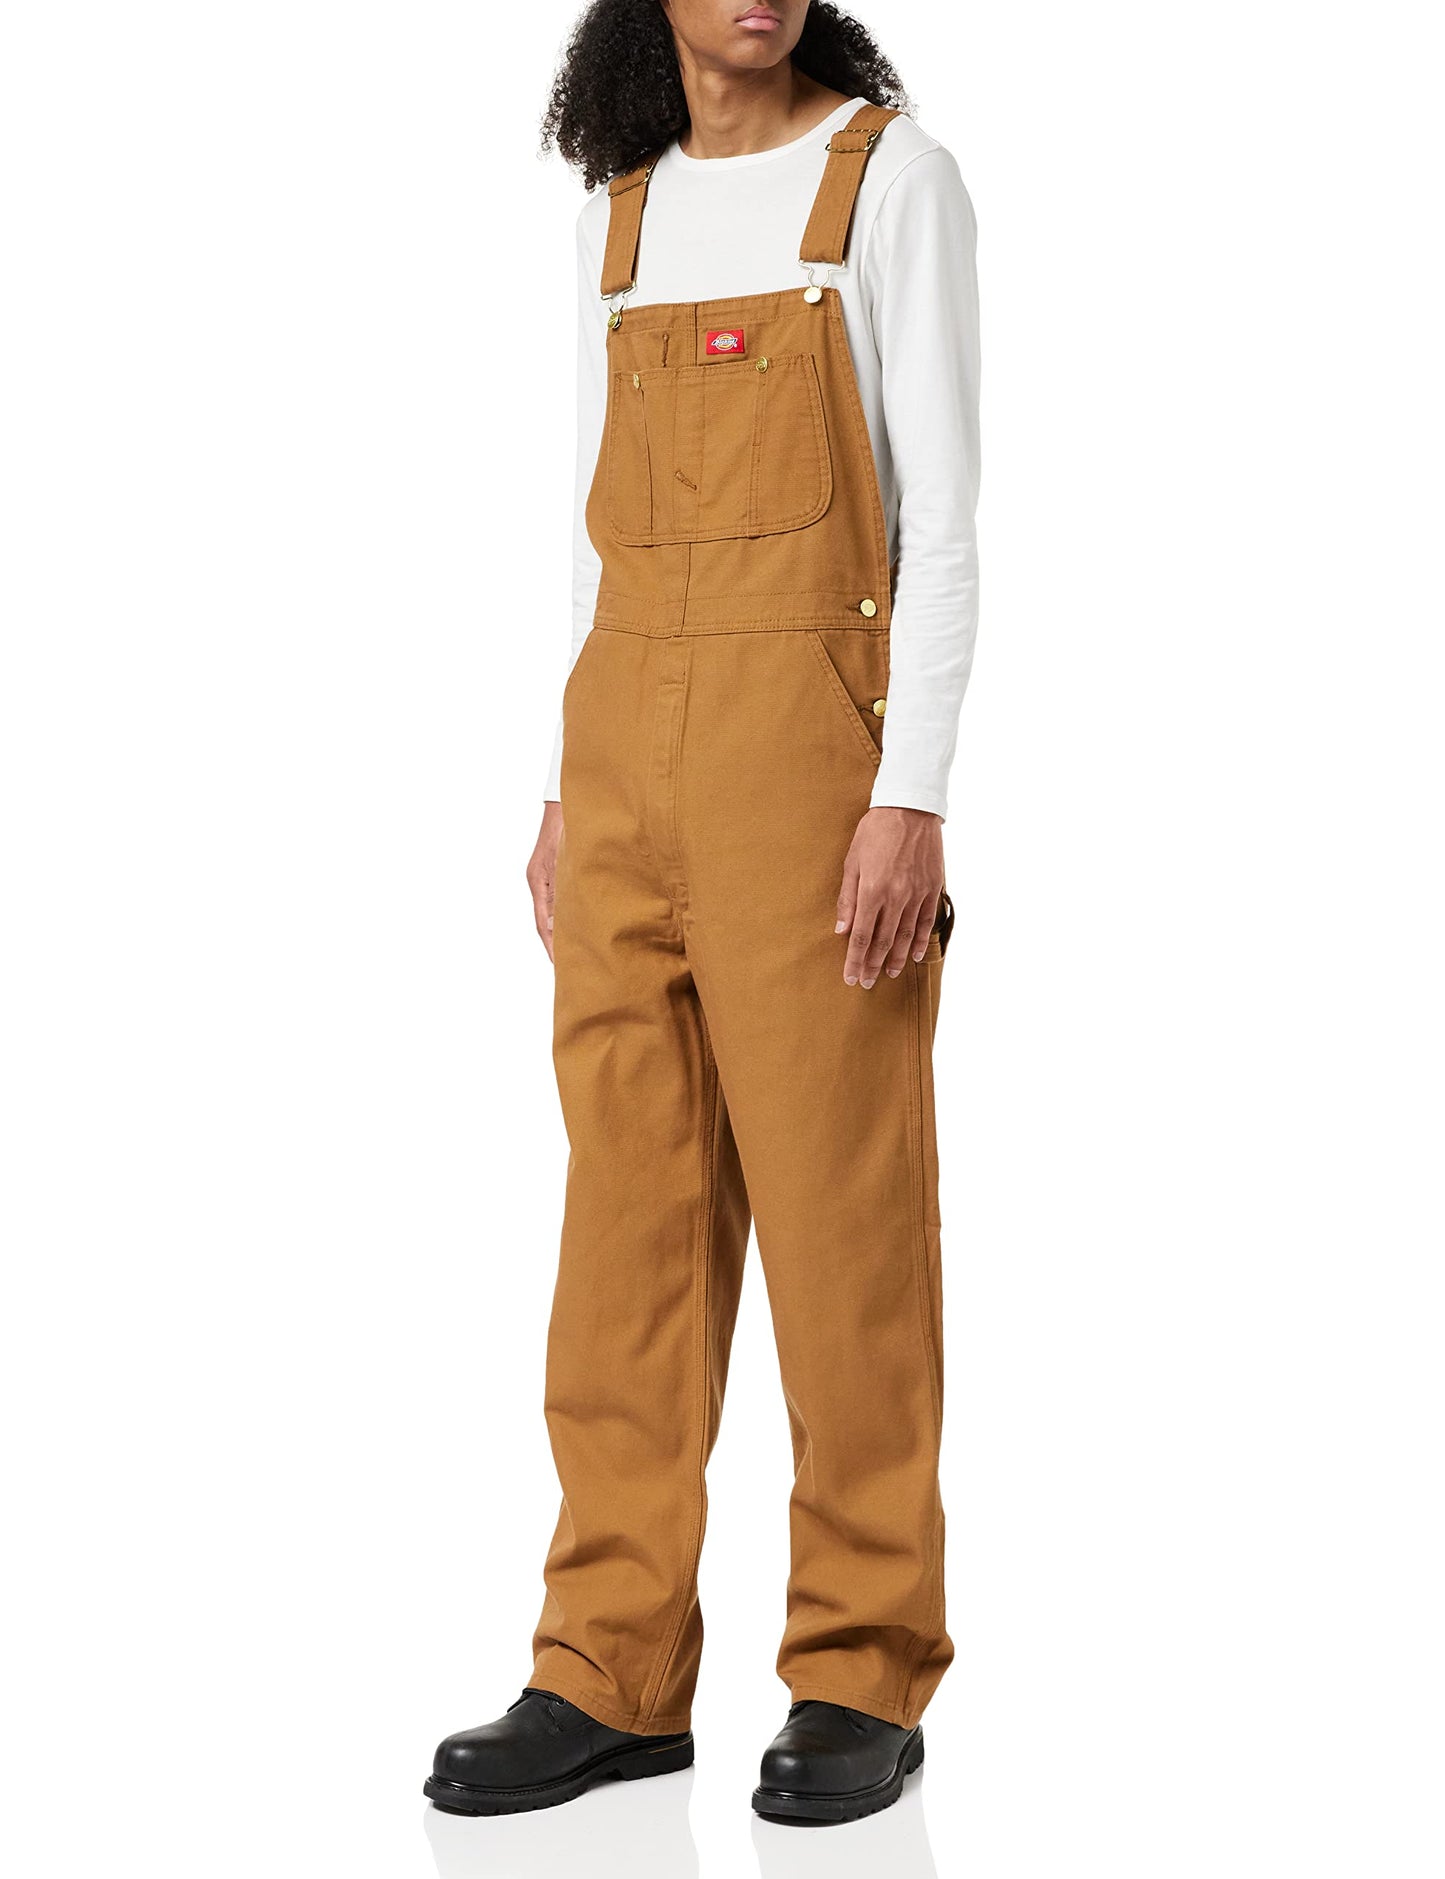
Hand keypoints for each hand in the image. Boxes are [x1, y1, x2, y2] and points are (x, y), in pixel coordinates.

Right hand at [527, 801, 564, 961]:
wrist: (565, 807)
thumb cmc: (565, 828)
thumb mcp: (563, 859)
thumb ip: (562, 888)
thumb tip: (563, 918)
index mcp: (538, 883)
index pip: (542, 923)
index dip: (551, 944)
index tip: (558, 963)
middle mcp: (541, 884)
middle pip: (548, 921)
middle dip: (558, 943)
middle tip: (571, 965)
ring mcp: (549, 880)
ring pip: (556, 912)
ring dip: (566, 930)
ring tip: (580, 951)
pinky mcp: (559, 874)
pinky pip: (563, 901)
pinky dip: (571, 915)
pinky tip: (584, 924)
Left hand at [835, 806, 944, 987]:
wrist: (910, 808)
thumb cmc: (875, 831)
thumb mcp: (852, 861)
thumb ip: (847, 897)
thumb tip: (841, 929)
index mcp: (872, 891)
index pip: (861, 937)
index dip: (855, 961)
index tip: (850, 977)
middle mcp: (896, 897)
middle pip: (882, 942)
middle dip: (872, 965)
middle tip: (866, 983)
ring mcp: (917, 894)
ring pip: (905, 937)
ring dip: (894, 958)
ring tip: (887, 974)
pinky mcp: (932, 888)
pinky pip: (926, 922)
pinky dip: (919, 942)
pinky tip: (911, 955)